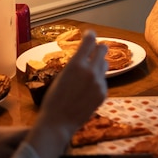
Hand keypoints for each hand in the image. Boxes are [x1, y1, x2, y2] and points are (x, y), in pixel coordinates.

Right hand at [27, 30, 107, 157]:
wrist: (58, 122)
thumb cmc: (54, 99)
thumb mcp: (62, 75)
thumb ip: (76, 64)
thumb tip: (85, 54)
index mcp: (76, 64)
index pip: (90, 41)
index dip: (90, 35)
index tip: (89, 34)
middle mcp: (90, 71)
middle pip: (103, 49)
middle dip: (98, 48)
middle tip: (93, 51)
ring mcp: (99, 83)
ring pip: (104, 65)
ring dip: (98, 65)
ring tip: (87, 74)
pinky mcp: (103, 93)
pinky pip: (103, 81)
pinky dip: (97, 81)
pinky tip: (86, 91)